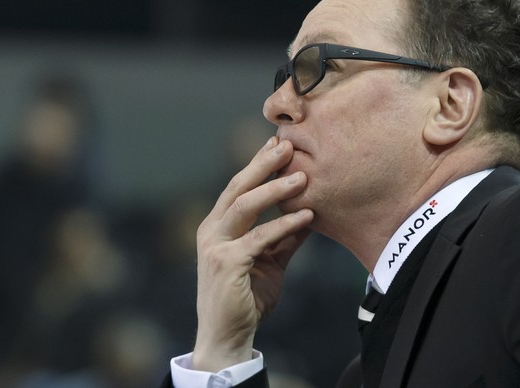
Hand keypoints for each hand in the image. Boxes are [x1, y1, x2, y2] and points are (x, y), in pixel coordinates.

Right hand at [192, 136, 313, 371]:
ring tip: (302, 177)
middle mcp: (211, 231)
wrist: (228, 337)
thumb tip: (308, 215)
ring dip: (274, 189)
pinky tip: (306, 216)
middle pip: (237, 188)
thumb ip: (284, 238)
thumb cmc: (246, 298)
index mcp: (217, 227)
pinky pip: (259, 237)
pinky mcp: (226, 263)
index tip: (277, 144)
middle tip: (286, 145)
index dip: (257, 165)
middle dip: (262, 164)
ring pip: (245, 206)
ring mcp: (215, 246)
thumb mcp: (270, 262)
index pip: (238, 188)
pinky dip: (284, 225)